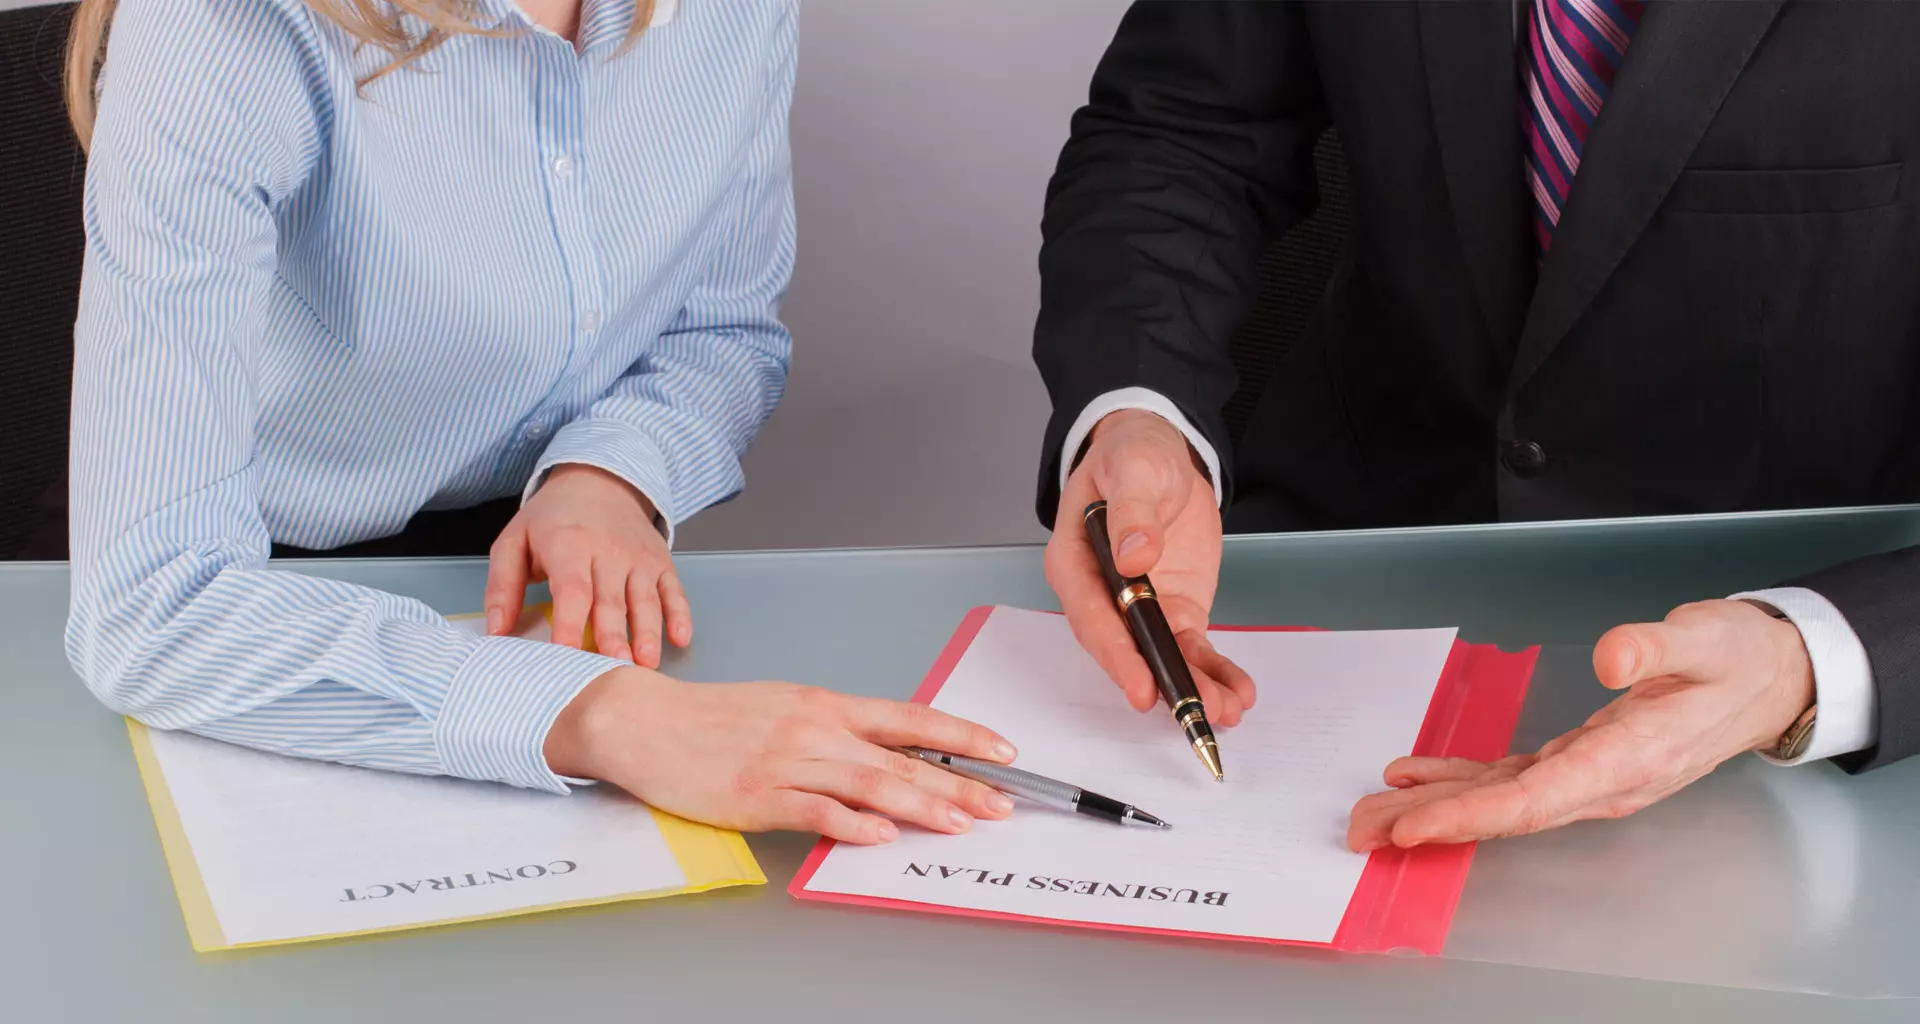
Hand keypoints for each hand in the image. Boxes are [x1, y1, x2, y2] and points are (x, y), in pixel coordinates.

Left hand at [485, 464, 690, 666]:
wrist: (599, 479)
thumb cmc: (552, 519)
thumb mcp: (514, 541)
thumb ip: (502, 586)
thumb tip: (496, 632)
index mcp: (569, 545)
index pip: (572, 589)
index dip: (569, 623)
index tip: (566, 654)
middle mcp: (608, 551)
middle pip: (611, 600)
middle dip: (614, 636)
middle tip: (615, 668)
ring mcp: (638, 557)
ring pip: (645, 599)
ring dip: (648, 632)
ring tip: (646, 663)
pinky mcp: (660, 561)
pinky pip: (674, 589)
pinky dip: (680, 613)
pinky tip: (681, 637)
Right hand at [544, 667, 1018, 843]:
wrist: (645, 721)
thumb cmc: (711, 718)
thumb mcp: (784, 707)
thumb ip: (835, 731)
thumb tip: (886, 753)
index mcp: (824, 704)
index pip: (910, 718)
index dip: (961, 734)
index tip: (1002, 749)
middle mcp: (815, 729)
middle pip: (901, 757)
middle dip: (959, 781)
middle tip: (1001, 801)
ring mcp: (787, 763)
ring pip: (869, 783)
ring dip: (922, 804)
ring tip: (962, 822)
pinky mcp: (756, 796)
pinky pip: (814, 811)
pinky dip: (851, 823)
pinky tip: (881, 834)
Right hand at [1044, 410, 1253, 724]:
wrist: (1161, 452)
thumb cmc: (1132, 456)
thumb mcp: (1132, 469)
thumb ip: (1130, 512)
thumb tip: (1135, 555)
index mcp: (1075, 563)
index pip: (1092, 617)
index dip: (1117, 655)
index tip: (1141, 685)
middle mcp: (1102, 596)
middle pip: (1126, 649)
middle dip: (1161, 682)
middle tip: (1193, 711)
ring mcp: (1140, 607)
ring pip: (1162, 657)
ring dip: (1192, 687)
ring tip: (1225, 710)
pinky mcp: (1174, 610)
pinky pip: (1191, 648)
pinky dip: (1213, 671)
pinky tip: (1236, 691)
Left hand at [1347, 599, 1815, 849]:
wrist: (1768, 680)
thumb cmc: (1738, 659)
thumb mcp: (1708, 639)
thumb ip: (1658, 647)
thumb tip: (1614, 656)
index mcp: (1630, 757)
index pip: (1537, 797)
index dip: (1472, 814)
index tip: (1416, 824)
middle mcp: (1603, 780)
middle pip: (1505, 812)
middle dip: (1433, 823)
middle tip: (1364, 832)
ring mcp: (1589, 776)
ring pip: (1500, 801)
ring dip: (1435, 809)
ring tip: (1372, 816)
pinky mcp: (1578, 761)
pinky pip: (1509, 780)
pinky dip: (1460, 781)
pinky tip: (1415, 778)